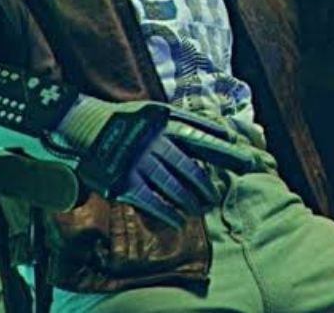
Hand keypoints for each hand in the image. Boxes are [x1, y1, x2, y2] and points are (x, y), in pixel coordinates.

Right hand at [57, 96, 258, 228]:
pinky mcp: (124, 180)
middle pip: (190, 168)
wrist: (88, 125)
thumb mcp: (159, 112)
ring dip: (190, 200)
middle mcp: (156, 143)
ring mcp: (140, 163)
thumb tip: (224, 132)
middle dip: (206, 185)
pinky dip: (166, 213)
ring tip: (200, 209)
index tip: (246, 160)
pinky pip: (150, 201)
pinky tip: (179, 221)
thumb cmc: (130, 119)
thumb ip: (188, 121)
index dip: (225, 151)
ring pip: (172, 186)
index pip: (202, 139)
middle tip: (216, 197)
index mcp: (166, 125)